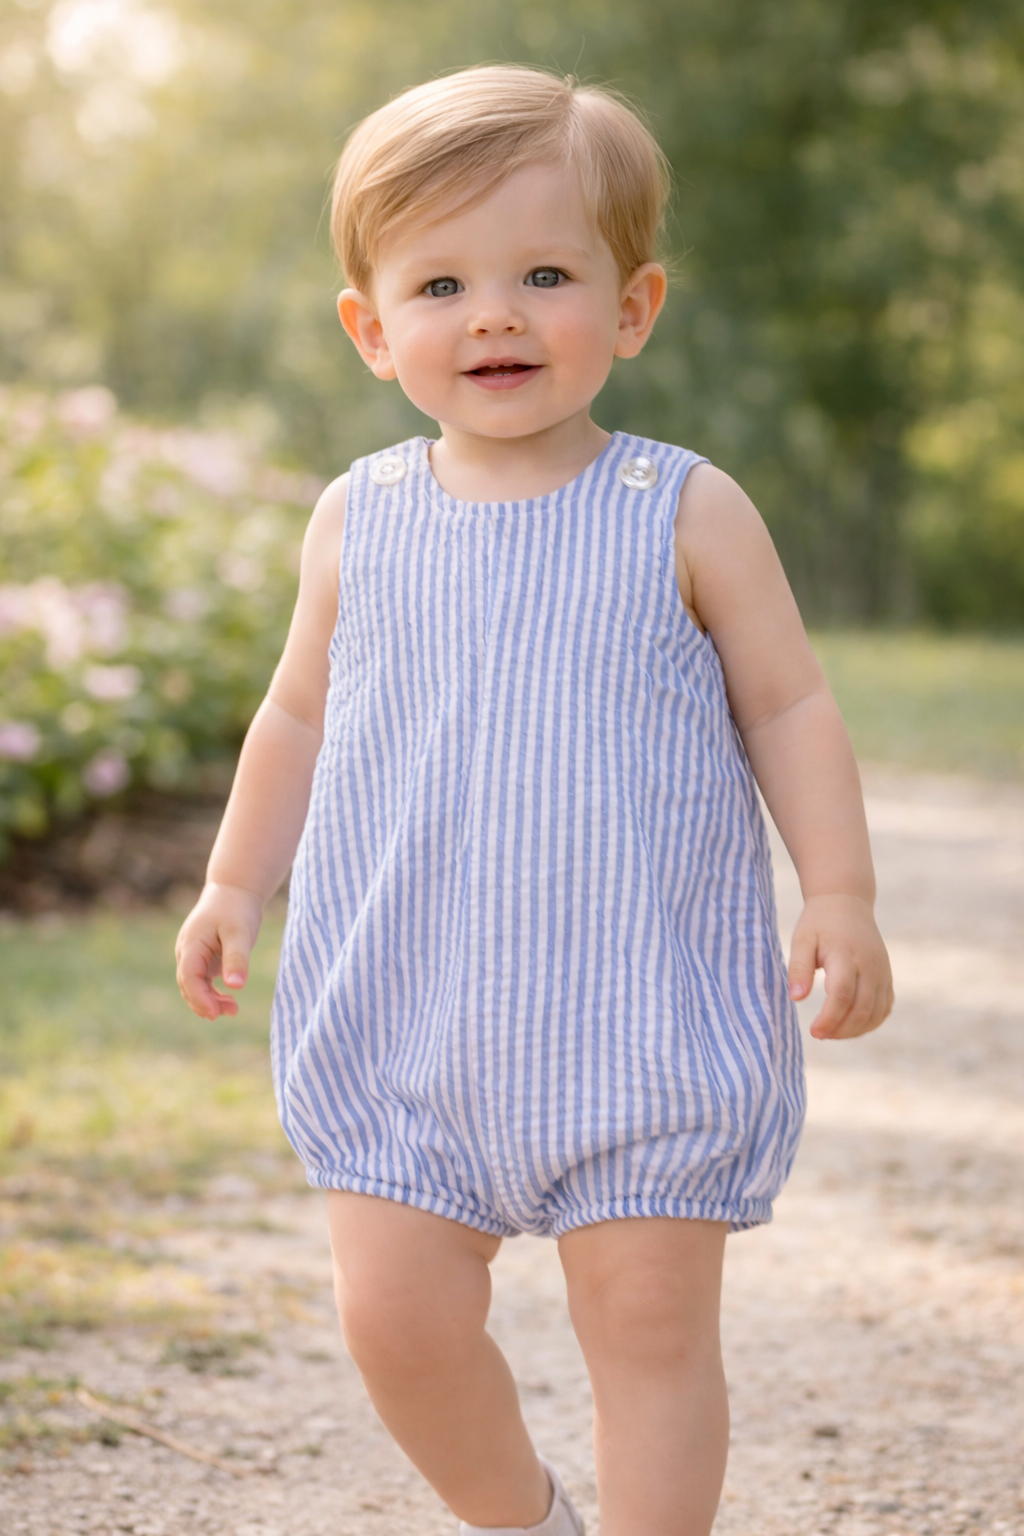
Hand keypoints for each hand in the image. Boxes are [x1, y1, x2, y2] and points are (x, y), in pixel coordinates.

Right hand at [175, 882, 264, 1019]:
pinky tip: (228, 1001)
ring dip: (210, 1001)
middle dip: (206, 1003)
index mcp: (191, 945)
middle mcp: (187, 952)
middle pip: (188, 986)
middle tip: (231, 1011)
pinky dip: (213, 994)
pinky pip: (203, 982)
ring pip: (195, 986)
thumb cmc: (236, 909)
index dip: (200, 998)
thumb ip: (237, 959)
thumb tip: (236, 987)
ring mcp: (194, 956)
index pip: (188, 979)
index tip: (216, 1012)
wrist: (235, 890)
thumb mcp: (240, 933)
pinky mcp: (203, 959)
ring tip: (233, 1009)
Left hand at [787, 893, 893, 1040]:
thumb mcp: (802, 939)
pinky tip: (851, 1027)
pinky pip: (885, 1007)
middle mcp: (870, 965)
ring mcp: (882, 972)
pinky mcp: (887, 976)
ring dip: (855, 1030)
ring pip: (876, 1012)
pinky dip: (870, 1022)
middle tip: (819, 1034)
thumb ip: (798, 968)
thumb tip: (796, 999)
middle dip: (841, 1029)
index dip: (829, 1019)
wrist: (846, 901)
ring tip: (832, 1033)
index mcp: (846, 955)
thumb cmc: (819, 922)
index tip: (814, 1032)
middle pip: (861, 1009)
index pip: (842, 996)